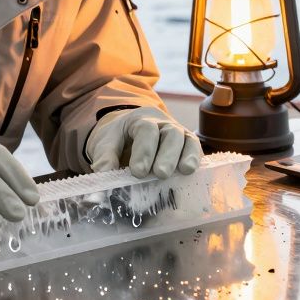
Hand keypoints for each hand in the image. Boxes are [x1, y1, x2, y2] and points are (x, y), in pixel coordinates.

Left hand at [85, 107, 201, 178]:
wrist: (129, 129)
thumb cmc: (119, 137)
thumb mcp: (106, 142)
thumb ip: (104, 158)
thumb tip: (102, 178)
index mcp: (142, 120)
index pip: (146, 130)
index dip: (144, 150)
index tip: (138, 172)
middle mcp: (164, 125)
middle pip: (171, 134)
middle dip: (167, 154)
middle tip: (161, 173)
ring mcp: (179, 135)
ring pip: (188, 140)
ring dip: (187, 156)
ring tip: (184, 171)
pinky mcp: (187, 148)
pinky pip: (196, 151)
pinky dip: (196, 160)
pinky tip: (192, 174)